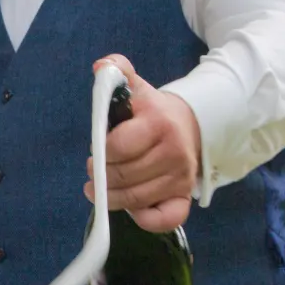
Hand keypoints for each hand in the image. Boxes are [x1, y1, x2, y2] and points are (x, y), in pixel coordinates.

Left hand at [82, 54, 200, 232]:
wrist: (191, 125)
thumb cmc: (152, 111)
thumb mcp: (136, 87)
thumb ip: (117, 71)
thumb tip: (101, 66)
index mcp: (158, 124)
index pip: (118, 147)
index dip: (101, 151)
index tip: (96, 149)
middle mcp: (174, 153)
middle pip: (123, 177)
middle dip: (101, 177)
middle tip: (94, 172)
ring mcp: (181, 177)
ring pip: (135, 199)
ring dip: (111, 198)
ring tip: (100, 190)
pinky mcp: (185, 197)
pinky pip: (165, 219)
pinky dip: (145, 219)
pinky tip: (131, 209)